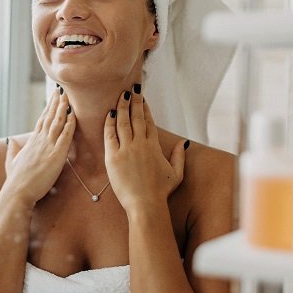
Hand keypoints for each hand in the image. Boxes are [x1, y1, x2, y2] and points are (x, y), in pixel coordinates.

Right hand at [3, 86, 75, 204]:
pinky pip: (65, 136)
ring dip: (63, 108)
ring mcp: (47, 147)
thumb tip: (11, 141)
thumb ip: (13, 151)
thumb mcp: (12, 162)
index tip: (53, 97)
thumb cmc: (15, 180)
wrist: (17, 192)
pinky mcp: (56, 155)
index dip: (48, 108)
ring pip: (57, 123)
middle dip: (56, 102)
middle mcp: (39, 141)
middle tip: (61, 90)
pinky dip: (69, 125)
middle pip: (49, 117)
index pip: (41, 120)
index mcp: (31, 142)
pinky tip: (74, 115)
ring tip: (67, 96)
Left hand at [103, 84, 185, 215]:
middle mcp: (141, 145)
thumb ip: (179, 156)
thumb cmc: (160, 191)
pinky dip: (110, 123)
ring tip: (121, 95)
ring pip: (124, 123)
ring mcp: (127, 150)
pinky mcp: (113, 157)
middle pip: (137, 118)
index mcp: (154, 147)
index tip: (142, 98)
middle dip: (135, 102)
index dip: (145, 109)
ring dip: (122, 107)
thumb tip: (182, 142)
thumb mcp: (176, 174)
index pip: (149, 122)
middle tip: (132, 89)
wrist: (145, 204)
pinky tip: (110, 114)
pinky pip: (110, 136)